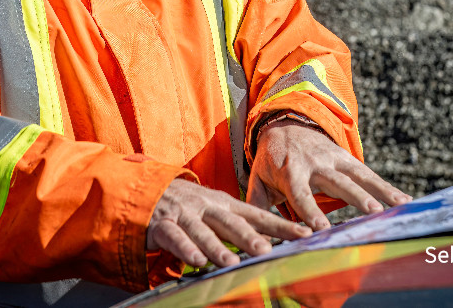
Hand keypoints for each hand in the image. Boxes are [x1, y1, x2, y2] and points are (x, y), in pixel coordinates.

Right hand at [146, 178, 311, 267]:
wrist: (146, 189)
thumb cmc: (188, 206)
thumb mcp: (215, 210)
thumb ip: (237, 225)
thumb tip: (269, 244)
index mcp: (225, 204)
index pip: (257, 215)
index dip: (281, 224)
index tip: (305, 233)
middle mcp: (208, 206)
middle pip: (232, 222)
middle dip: (251, 236)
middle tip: (268, 250)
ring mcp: (185, 214)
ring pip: (204, 231)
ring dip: (218, 247)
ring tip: (232, 263)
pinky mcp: (162, 224)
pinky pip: (175, 237)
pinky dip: (186, 249)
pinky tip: (196, 261)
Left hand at [247, 120, 411, 230]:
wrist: (284, 126)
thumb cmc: (270, 162)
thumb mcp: (258, 181)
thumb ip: (257, 208)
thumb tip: (255, 240)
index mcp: (290, 172)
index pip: (300, 194)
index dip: (310, 210)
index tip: (321, 229)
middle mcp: (314, 164)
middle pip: (336, 183)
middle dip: (355, 197)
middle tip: (372, 213)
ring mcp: (332, 159)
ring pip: (357, 176)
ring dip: (378, 191)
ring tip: (396, 206)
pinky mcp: (346, 158)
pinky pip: (367, 173)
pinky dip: (386, 186)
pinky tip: (404, 200)